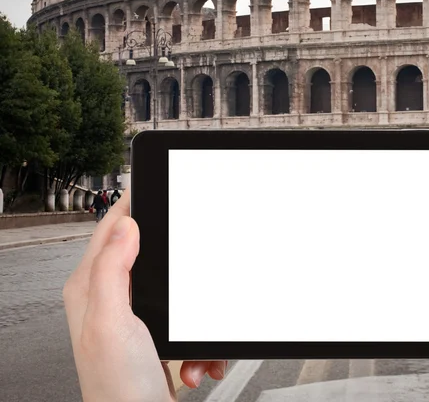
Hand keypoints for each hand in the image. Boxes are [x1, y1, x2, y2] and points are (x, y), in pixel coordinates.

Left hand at [63, 189, 226, 401]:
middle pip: (144, 251)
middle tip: (190, 261)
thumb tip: (124, 225)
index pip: (108, 229)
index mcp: (89, 289)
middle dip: (175, 261)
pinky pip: (186, 314)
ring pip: (172, 283)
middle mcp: (108, 298)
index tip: (152, 188)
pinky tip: (194, 360)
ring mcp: (132, 315)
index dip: (129, 205)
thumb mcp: (112, 323)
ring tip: (189, 340)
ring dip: (191, 309)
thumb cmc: (118, 391)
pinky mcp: (154, 331)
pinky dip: (196, 338)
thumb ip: (112, 270)